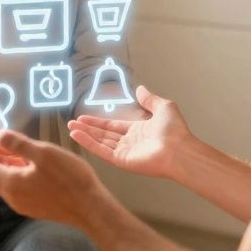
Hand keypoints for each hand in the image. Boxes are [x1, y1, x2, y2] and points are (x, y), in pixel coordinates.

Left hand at [0, 131, 107, 226]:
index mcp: (11, 183)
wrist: (90, 209)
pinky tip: (20, 165)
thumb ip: (19, 144)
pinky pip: (12, 189)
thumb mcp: (45, 153)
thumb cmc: (70, 178)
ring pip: (1, 183)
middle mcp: (12, 197)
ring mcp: (22, 205)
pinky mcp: (33, 207)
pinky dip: (9, 175)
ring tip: (0, 151)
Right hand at [68, 84, 194, 178]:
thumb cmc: (175, 130)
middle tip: (72, 123)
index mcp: (139, 131)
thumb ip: (150, 99)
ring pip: (101, 142)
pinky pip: (102, 151)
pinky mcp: (122, 160)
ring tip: (71, 128)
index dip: (98, 122)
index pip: (113, 126)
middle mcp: (130, 142)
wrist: (179, 149)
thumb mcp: (163, 107)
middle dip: (88, 128)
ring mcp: (125, 152)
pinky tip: (78, 136)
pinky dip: (89, 143)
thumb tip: (141, 89)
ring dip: (85, 135)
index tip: (84, 117)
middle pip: (104, 134)